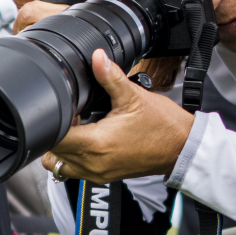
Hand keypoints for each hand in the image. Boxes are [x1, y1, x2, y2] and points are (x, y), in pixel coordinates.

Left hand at [42, 49, 193, 182]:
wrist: (184, 148)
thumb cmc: (164, 127)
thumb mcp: (134, 96)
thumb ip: (110, 76)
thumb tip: (97, 58)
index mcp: (96, 145)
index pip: (53, 137)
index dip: (53, 119)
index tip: (63, 108)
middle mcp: (92, 164)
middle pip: (51, 150)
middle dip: (56, 130)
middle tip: (72, 114)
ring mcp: (96, 174)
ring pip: (59, 163)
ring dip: (61, 145)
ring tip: (78, 127)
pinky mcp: (102, 177)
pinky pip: (74, 168)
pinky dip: (73, 154)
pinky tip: (87, 137)